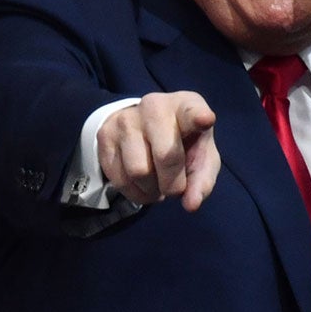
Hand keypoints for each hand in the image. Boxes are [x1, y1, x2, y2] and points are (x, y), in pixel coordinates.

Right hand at [98, 91, 220, 208]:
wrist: (143, 126)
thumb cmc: (181, 143)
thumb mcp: (201, 157)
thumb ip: (202, 180)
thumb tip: (191, 205)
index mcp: (185, 107)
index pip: (192, 112)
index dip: (198, 117)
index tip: (205, 120)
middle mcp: (154, 106)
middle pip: (165, 156)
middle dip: (173, 184)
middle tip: (174, 188)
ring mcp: (126, 119)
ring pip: (139, 172)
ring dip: (152, 190)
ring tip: (157, 183)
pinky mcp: (105, 135)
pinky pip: (119, 179)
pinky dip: (135, 193)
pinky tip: (142, 184)